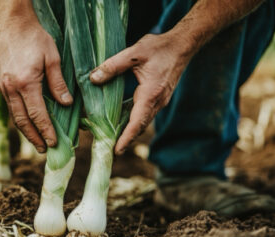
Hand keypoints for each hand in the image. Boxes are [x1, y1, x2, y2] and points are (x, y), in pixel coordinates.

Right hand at [0, 19, 72, 152]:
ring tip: (36, 141)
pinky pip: (9, 106)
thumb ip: (58, 83)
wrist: (11, 24)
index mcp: (25, 83)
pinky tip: (26, 123)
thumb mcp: (52, 58)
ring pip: (14, 115)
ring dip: (25, 130)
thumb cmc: (35, 38)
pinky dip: (18, 117)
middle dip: (34, 137)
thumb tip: (66, 104)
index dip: (46, 131)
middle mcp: (10, 88)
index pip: (37, 115)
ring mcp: (2, 86)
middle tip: (44, 150)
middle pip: (22, 121)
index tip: (54, 143)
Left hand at [90, 33, 192, 154]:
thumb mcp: (134, 53)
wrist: (182, 46)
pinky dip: (134, 122)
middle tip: (109, 151)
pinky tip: (122, 122)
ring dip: (130, 133)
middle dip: (126, 140)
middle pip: (140, 127)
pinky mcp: (159, 99)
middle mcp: (157, 102)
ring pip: (143, 122)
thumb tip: (93, 79)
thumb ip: (113, 66)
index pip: (137, 122)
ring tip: (114, 141)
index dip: (126, 138)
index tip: (116, 150)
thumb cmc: (159, 47)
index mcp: (151, 94)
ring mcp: (159, 102)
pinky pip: (145, 115)